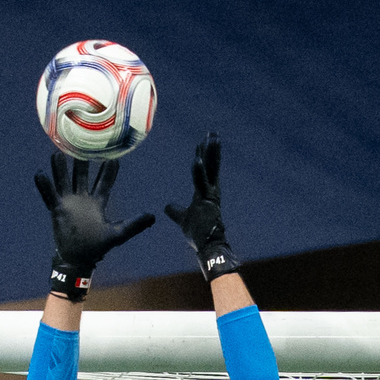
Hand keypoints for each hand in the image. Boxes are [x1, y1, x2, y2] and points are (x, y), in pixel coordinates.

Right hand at [35, 152, 154, 298]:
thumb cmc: (97, 247)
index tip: (113, 156)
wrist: (78, 259)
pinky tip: (40, 173)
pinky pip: (49, 195)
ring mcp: (68, 204)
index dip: (108, 171)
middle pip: (82, 177)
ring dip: (60, 169)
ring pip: (64, 182)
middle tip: (83, 144)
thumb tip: (153, 217)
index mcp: (97, 203)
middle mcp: (82, 200)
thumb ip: (134, 225)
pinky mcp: (57, 210)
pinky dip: (44, 186)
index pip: (104, 183)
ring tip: (57, 153)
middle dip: (82, 162)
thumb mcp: (118, 234)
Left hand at [164, 132, 239, 280]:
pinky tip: (196, 159)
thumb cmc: (198, 233)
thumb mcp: (183, 219)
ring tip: (211, 137)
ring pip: (210, 169)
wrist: (207, 246)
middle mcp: (210, 191)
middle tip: (213, 132)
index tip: (203, 142)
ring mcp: (210, 194)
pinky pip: (202, 183)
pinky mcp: (207, 201)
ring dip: (210, 153)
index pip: (205, 170)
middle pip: (211, 165)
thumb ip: (175, 211)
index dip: (203, 156)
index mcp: (205, 192)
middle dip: (211, 149)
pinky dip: (198, 171)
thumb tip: (166, 207)